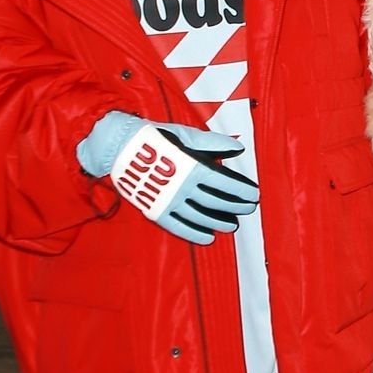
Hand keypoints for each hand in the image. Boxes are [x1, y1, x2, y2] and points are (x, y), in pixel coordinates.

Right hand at [102, 119, 258, 245]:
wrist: (119, 146)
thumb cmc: (156, 137)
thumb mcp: (186, 135)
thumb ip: (213, 143)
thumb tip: (238, 148)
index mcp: (192, 167)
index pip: (225, 183)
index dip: (242, 190)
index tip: (254, 195)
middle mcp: (183, 187)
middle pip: (216, 202)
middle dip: (235, 207)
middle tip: (248, 209)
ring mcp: (169, 201)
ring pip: (200, 217)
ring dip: (219, 223)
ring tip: (233, 225)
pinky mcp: (156, 211)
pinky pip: (178, 227)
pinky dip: (194, 234)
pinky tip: (208, 237)